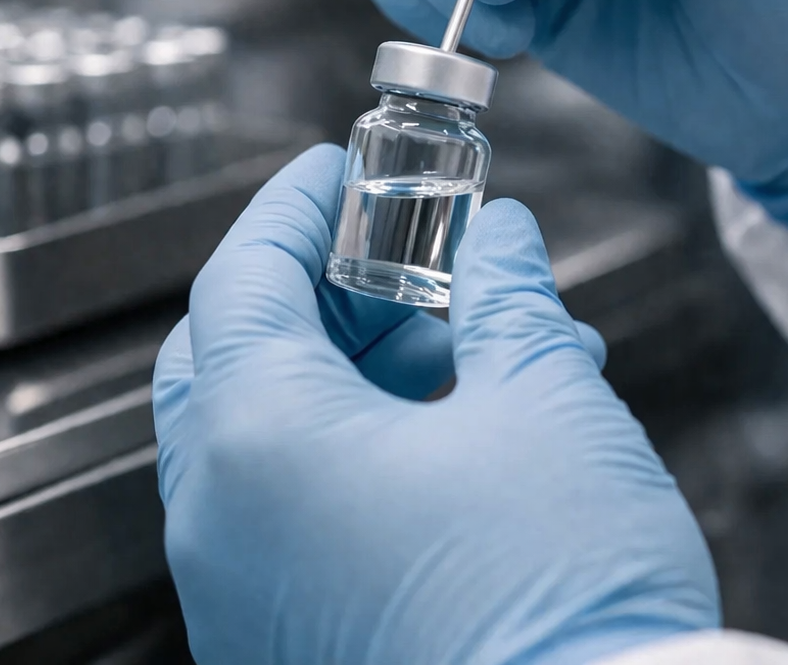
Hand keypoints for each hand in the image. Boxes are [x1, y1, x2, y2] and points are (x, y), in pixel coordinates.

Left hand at [153, 145, 719, 664]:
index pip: (240, 280)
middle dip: (324, 294)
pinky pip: (294, 517)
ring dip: (361, 375)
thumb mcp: (549, 402)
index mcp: (261, 446)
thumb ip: (511, 298)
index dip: (292, 207)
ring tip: (481, 350)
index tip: (331, 170)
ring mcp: (248, 599)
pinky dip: (358, 454)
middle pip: (235, 359)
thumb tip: (503, 243)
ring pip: (268, 443)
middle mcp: (225, 529)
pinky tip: (467, 432)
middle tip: (405, 258)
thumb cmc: (563, 600)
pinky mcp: (292, 644)